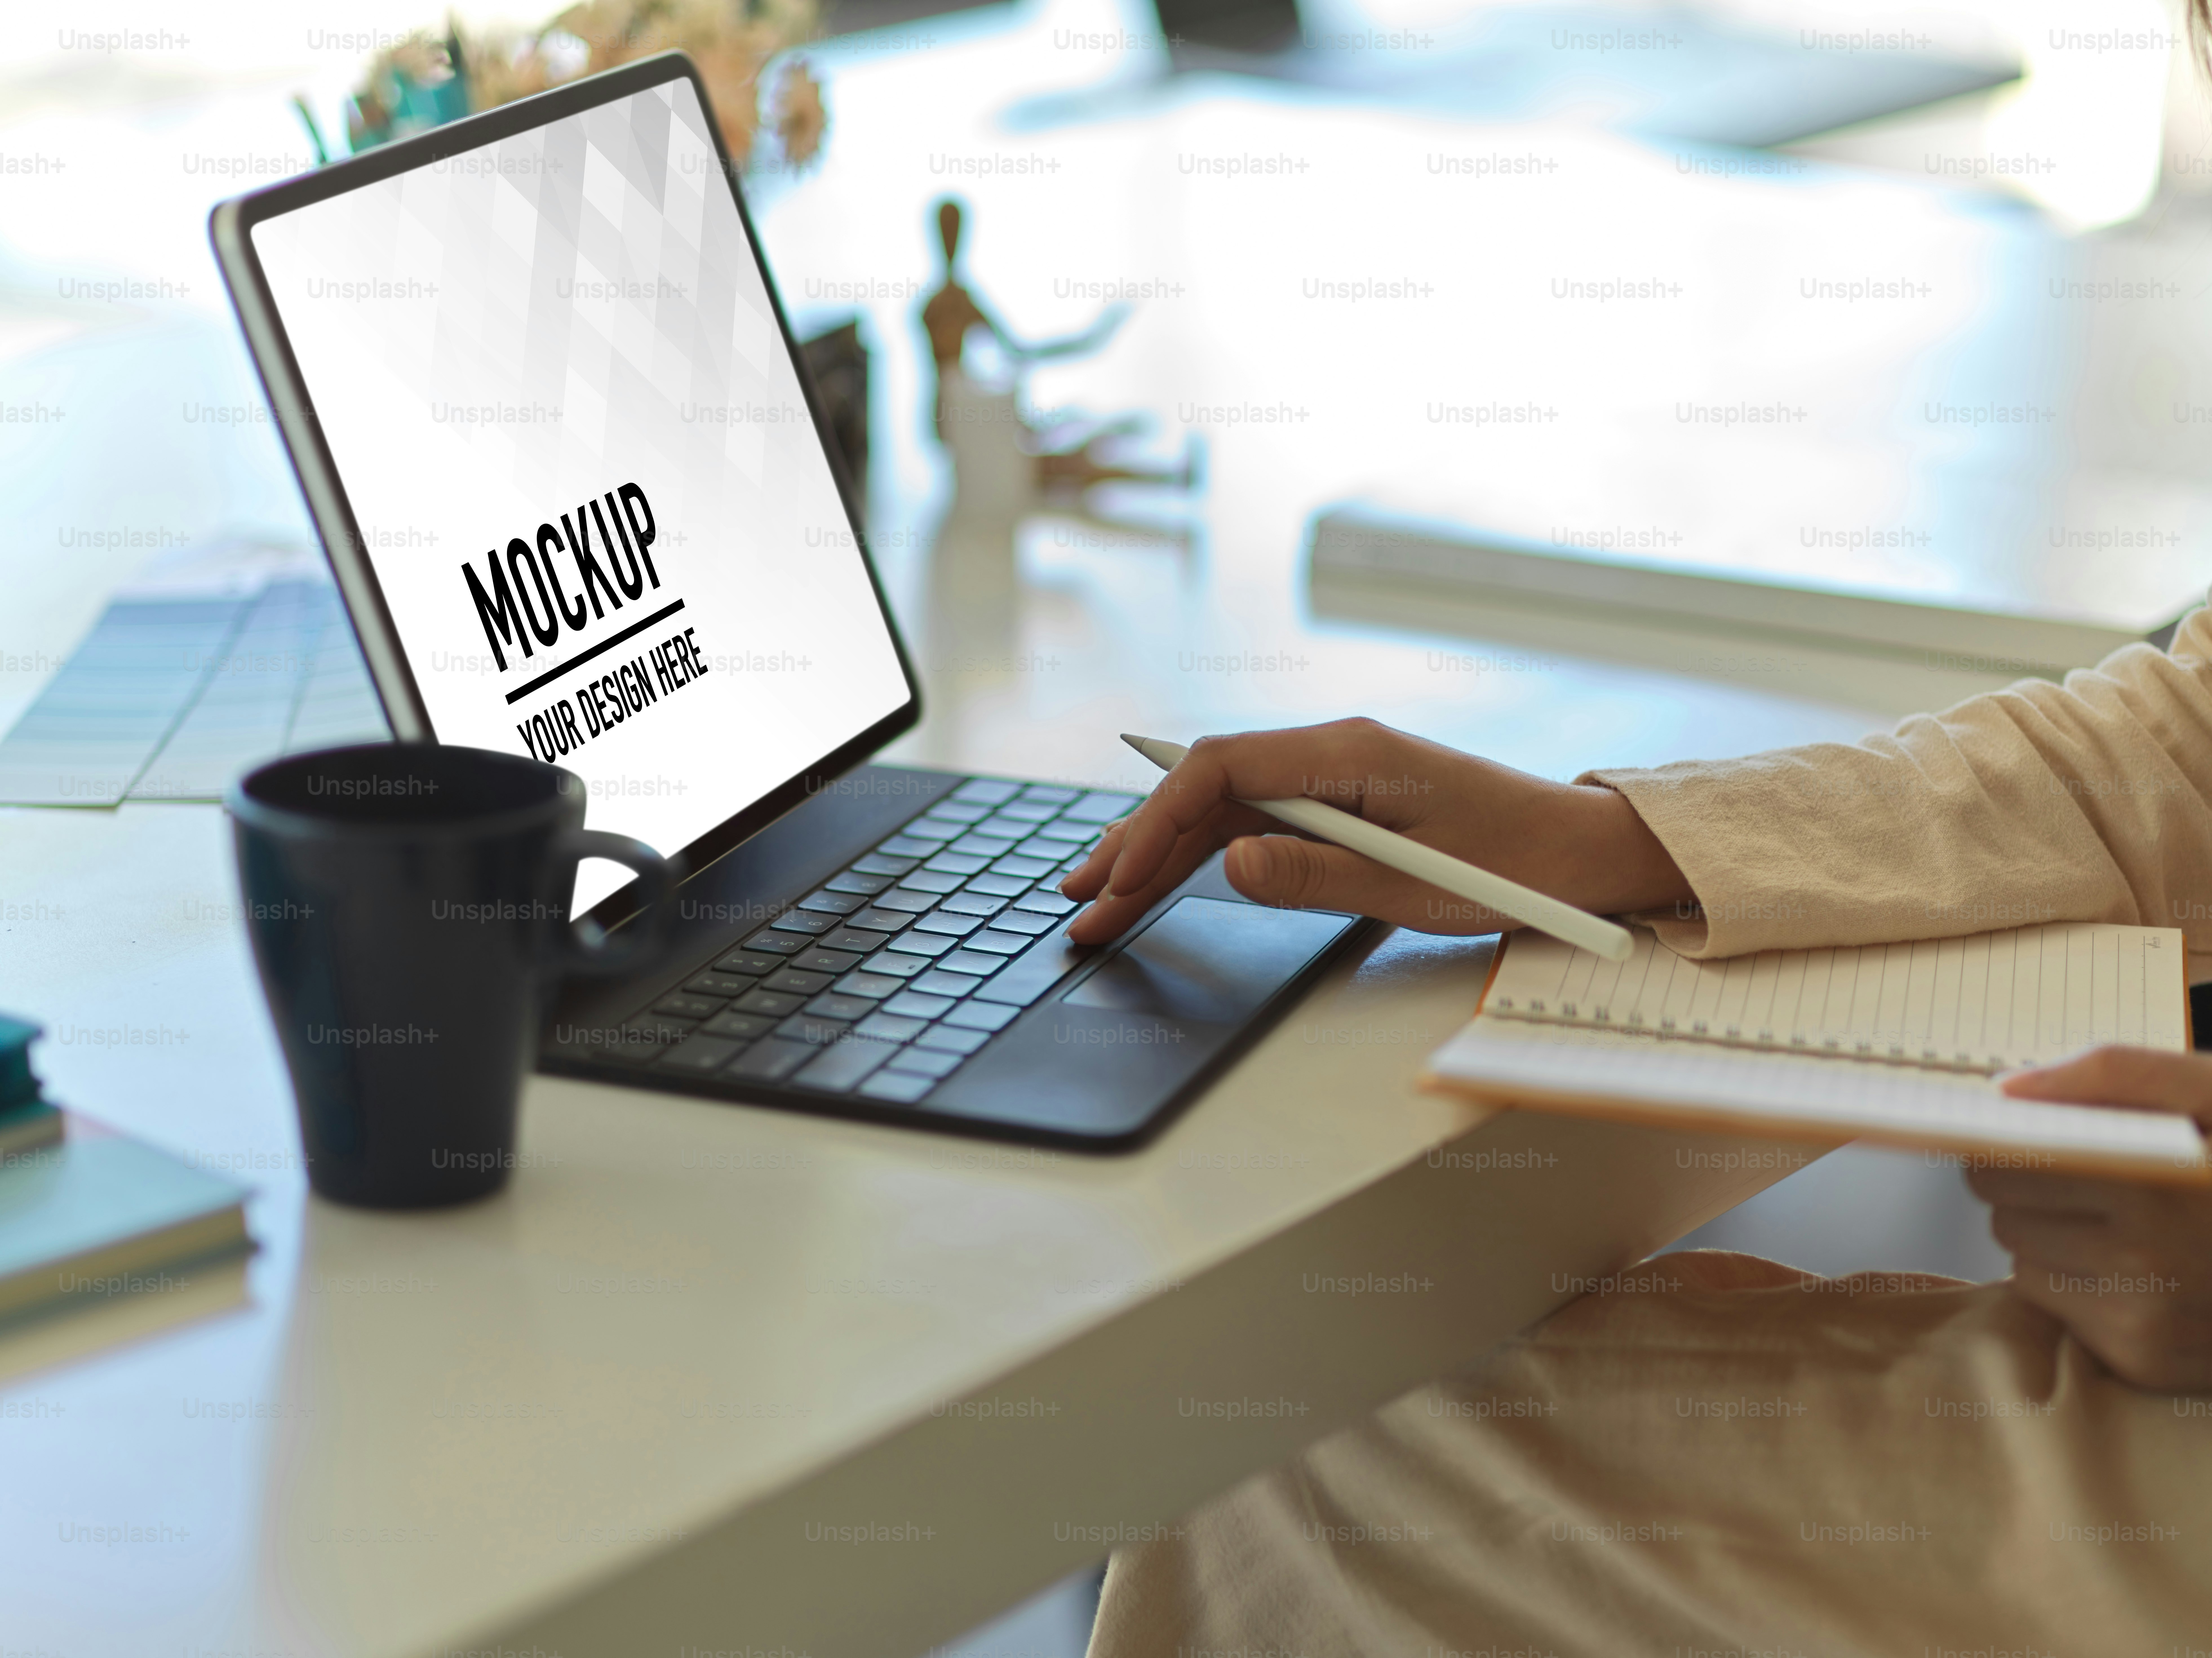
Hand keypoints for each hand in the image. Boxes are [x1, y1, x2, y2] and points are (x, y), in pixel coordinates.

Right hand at [1058, 718, 1689, 945]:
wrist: (1583, 853)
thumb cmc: (1517, 866)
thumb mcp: (1417, 885)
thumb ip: (1319, 876)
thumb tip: (1231, 862)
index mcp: (1348, 753)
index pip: (1220, 768)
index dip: (1158, 822)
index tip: (1119, 879)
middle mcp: (1330, 752)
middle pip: (1207, 789)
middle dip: (1138, 844)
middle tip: (1079, 900)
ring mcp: (1331, 777)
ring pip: (1220, 809)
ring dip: (1159, 854)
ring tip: (1100, 902)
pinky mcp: (1338, 805)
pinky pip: (1253, 822)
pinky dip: (1204, 855)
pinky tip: (1162, 881)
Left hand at [1977, 1047, 2211, 1389]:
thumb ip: (2111, 1072)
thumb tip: (2008, 1090)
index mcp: (2155, 1188)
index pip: (2003, 1167)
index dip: (2009, 1147)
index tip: (2032, 1139)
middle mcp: (2146, 1265)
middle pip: (2005, 1217)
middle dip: (2029, 1194)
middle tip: (2087, 1182)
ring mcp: (2145, 1325)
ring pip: (2024, 1265)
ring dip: (2051, 1243)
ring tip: (2120, 1225)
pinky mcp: (2145, 1364)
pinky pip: (2058, 1312)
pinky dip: (2081, 1289)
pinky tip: (2136, 1271)